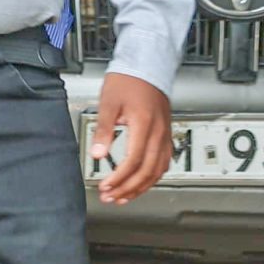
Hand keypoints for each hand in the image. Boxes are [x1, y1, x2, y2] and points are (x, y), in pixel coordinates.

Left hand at [90, 71, 173, 204]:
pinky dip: (153, 176)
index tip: (106, 186)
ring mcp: (165, 134)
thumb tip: (97, 154)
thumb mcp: (108, 103)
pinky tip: (141, 183)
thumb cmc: (128, 81)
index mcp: (144, 124)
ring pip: (158, 169)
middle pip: (147, 170)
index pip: (134, 160)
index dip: (120, 178)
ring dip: (141, 186)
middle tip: (111, 197)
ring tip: (124, 196)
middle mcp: (159, 132)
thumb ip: (103, 130)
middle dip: (128, 188)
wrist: (147, 66)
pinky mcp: (166, 134)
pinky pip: (164, 162)